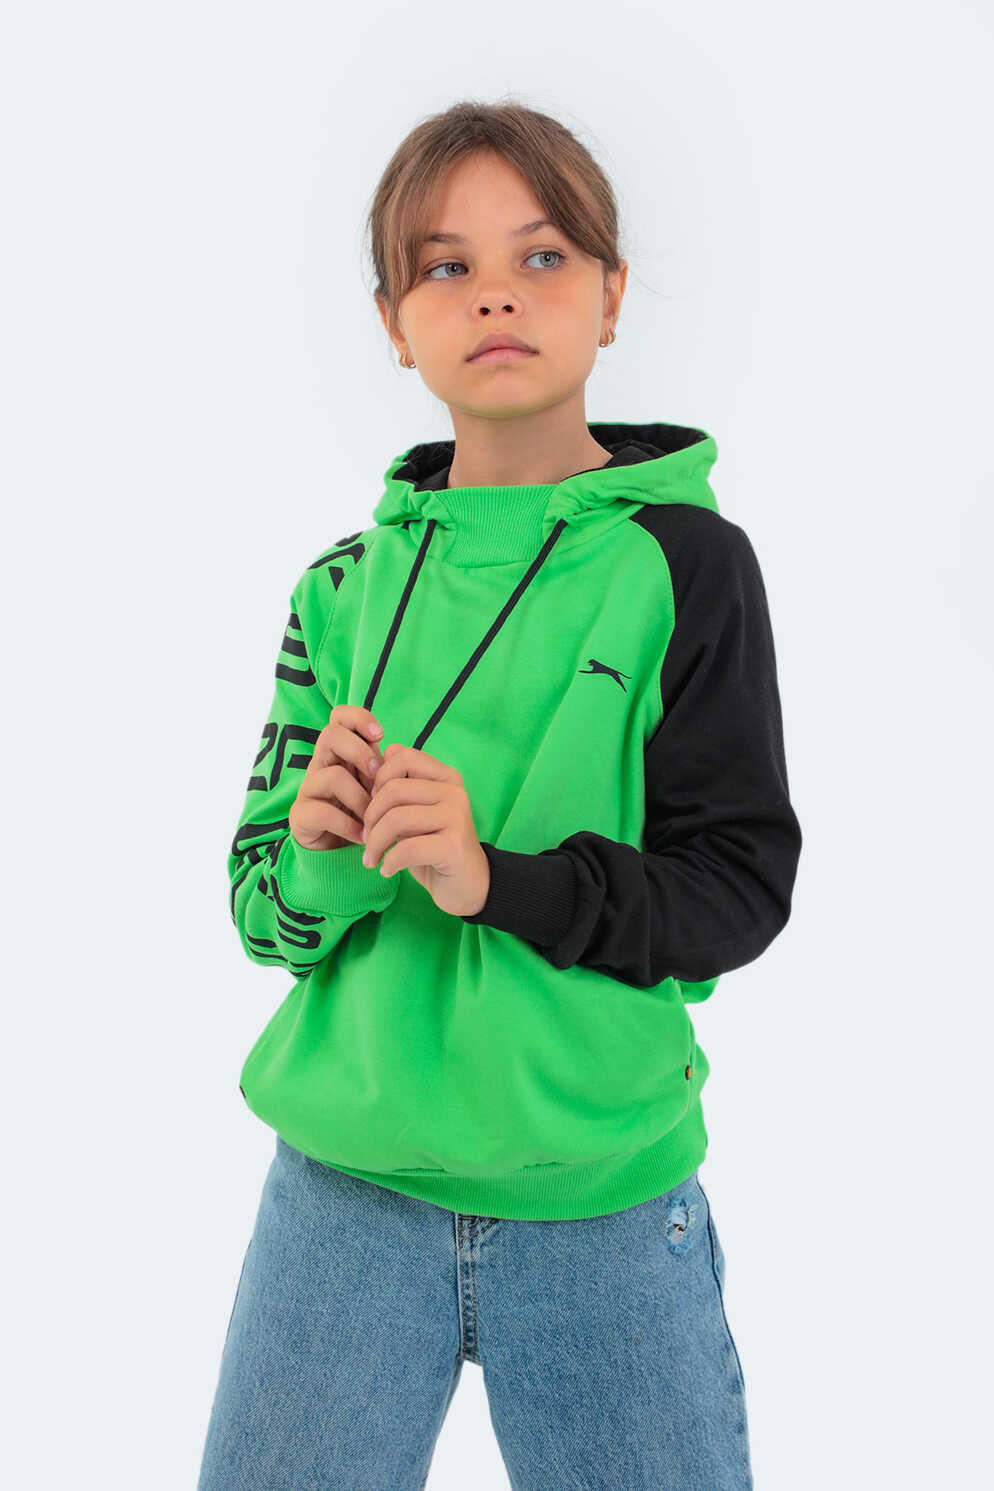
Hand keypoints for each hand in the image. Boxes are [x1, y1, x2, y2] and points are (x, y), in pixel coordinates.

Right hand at [288, 705, 385, 851]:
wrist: (341, 854)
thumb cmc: (364, 814)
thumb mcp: (379, 788)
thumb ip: (387, 768)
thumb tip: (397, 749)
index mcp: (341, 753)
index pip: (339, 717)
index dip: (358, 718)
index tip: (380, 735)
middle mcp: (322, 764)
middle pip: (330, 735)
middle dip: (358, 752)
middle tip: (376, 774)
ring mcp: (309, 789)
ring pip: (332, 776)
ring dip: (361, 799)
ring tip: (374, 818)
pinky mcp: (300, 815)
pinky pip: (323, 812)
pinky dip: (349, 826)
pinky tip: (363, 837)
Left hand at [360, 743, 490, 916]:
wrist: (468, 886)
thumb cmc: (435, 847)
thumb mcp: (415, 813)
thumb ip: (402, 785)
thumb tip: (387, 749)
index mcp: (446, 777)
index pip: (403, 758)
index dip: (377, 780)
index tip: (371, 807)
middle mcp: (455, 792)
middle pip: (393, 789)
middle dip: (370, 817)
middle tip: (366, 838)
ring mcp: (457, 817)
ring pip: (396, 818)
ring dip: (375, 842)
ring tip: (372, 857)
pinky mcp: (454, 846)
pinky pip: (407, 848)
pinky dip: (389, 862)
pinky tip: (386, 869)